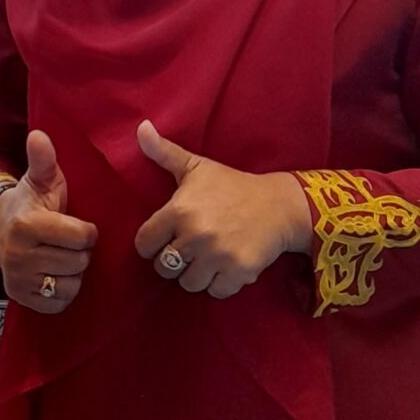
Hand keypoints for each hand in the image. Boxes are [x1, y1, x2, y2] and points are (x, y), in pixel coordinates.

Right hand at [0, 129, 99, 316]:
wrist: (2, 229)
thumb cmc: (30, 203)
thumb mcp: (39, 180)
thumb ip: (43, 159)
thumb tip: (40, 135)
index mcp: (27, 226)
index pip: (81, 237)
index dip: (86, 231)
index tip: (77, 224)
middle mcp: (20, 256)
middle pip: (79, 262)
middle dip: (80, 252)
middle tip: (68, 242)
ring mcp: (20, 280)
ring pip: (71, 284)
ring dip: (73, 272)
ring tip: (62, 256)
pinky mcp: (23, 299)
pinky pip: (59, 303)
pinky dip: (63, 291)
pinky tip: (55, 273)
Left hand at [133, 122, 312, 298]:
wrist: (278, 205)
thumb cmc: (232, 186)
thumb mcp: (196, 166)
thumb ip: (163, 152)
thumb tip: (140, 127)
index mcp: (178, 210)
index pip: (145, 243)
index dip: (153, 243)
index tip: (166, 238)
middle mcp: (195, 235)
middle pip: (164, 268)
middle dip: (175, 261)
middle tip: (191, 249)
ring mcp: (217, 255)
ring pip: (188, 284)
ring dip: (197, 275)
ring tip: (208, 258)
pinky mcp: (238, 272)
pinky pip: (216, 292)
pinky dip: (220, 284)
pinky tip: (227, 266)